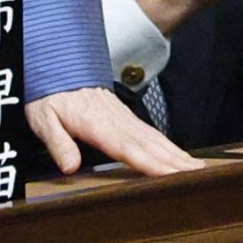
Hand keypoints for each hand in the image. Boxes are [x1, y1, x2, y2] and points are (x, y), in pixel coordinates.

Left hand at [27, 88, 200, 177]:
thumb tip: (70, 166)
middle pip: (151, 145)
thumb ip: (58, 143)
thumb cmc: (49, 95)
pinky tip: (180, 156)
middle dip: (176, 161)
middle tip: (199, 175)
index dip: (151, 162)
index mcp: (97, 124)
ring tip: (198, 168)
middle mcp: (117, 121)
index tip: (172, 173)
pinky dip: (170, 146)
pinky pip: (152, 134)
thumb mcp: (43, 119)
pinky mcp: (126, 118)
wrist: (57, 67)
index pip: (129, 147)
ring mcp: (125, 118)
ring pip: (156, 139)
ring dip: (178, 154)